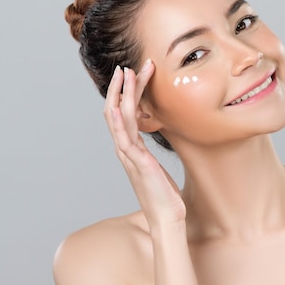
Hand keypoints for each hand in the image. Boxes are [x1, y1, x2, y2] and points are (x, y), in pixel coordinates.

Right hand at [103, 60, 185, 227]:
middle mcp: (126, 150)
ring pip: (119, 118)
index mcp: (132, 149)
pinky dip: (119, 119)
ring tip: (126, 73)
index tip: (136, 75)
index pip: (127, 115)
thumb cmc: (164, 195)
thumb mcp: (157, 168)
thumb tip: (159, 141)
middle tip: (128, 66)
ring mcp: (129, 156)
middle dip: (122, 87)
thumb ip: (151, 154)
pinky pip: (124, 137)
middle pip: (118, 111)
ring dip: (121, 95)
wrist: (166, 218)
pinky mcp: (137, 163)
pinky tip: (118, 105)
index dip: (129, 94)